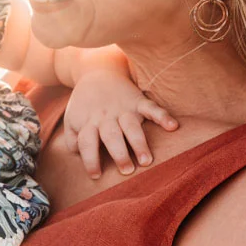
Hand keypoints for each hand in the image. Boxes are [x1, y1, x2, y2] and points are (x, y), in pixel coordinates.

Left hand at [63, 70, 177, 177]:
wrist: (97, 70)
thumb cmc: (84, 103)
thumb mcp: (71, 118)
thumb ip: (72, 139)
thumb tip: (79, 156)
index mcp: (88, 122)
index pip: (87, 142)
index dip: (90, 160)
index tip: (96, 175)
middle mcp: (106, 117)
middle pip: (111, 136)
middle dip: (119, 153)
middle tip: (127, 171)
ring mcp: (123, 109)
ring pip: (131, 126)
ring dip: (139, 143)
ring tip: (147, 161)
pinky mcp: (137, 101)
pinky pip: (151, 108)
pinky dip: (163, 116)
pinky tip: (173, 127)